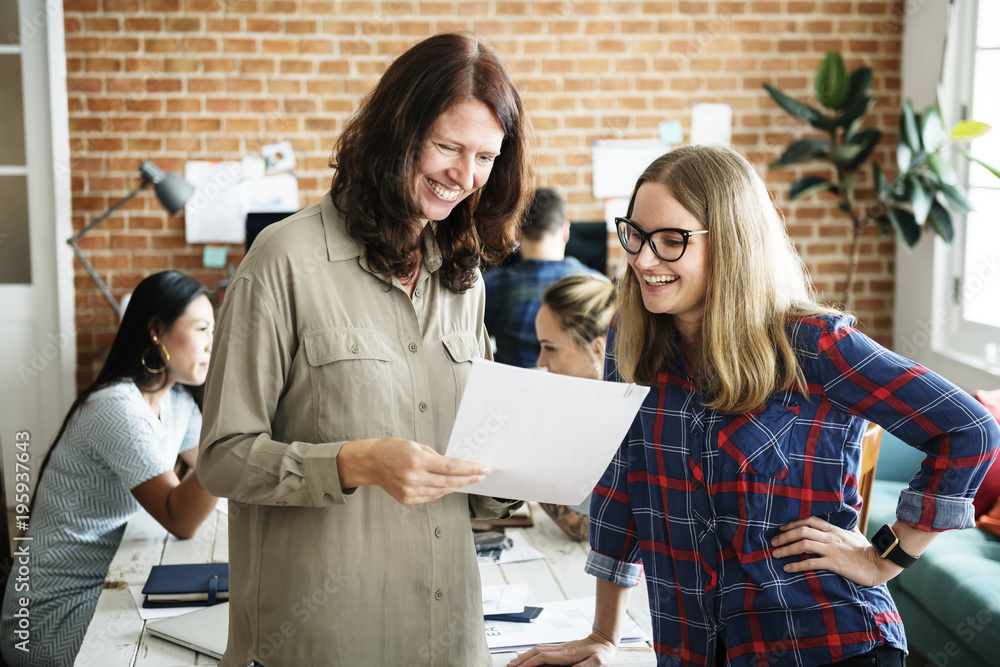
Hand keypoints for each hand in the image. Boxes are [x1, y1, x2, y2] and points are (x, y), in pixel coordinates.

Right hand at [339, 438, 488, 503]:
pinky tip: (450, 485)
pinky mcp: (408, 499)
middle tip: (481, 475)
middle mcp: (414, 478)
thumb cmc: (393, 450)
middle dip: (469, 478)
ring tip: (468, 479)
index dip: (470, 469)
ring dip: (457, 485)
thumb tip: (454, 465)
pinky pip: (432, 496)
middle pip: (450, 481)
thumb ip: (435, 457)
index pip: (451, 467)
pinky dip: (442, 491)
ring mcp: (410, 491)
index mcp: (417, 461)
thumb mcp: (416, 445)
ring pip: (442, 491)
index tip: (483, 468)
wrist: (371, 463)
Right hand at [506, 633, 616, 666]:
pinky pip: (542, 649)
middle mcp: (560, 649)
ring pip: (537, 649)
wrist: (604, 640)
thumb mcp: (598, 662)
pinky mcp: (561, 648)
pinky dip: (532, 652)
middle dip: (522, 660)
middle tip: (510, 666)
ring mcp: (560, 647)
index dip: (530, 663)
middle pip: (536, 652)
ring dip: (524, 656)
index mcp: (567, 654)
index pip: (543, 658)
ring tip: (514, 662)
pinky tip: (528, 656)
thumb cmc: (602, 653)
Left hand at [771, 516, 902, 586]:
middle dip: (785, 535)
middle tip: (773, 542)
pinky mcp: (834, 563)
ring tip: (775, 554)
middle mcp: (830, 537)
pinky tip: (788, 569)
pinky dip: (797, 565)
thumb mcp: (855, 535)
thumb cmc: (867, 551)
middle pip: (802, 530)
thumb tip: (846, 525)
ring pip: (804, 544)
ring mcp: (832, 549)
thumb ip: (847, 530)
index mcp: (834, 529)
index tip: (781, 528)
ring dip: (786, 549)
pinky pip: (811, 562)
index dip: (793, 523)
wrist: (880, 563)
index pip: (809, 520)